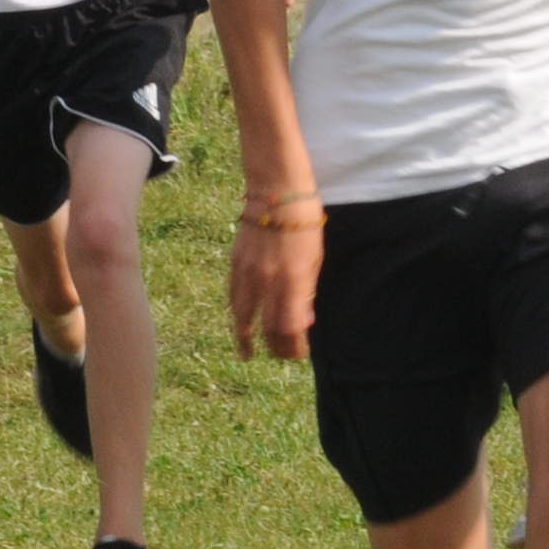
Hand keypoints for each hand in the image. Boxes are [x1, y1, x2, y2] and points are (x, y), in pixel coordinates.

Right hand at [231, 212, 321, 362]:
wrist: (276, 192)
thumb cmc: (305, 223)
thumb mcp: (315, 258)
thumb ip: (307, 292)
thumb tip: (304, 320)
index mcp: (293, 281)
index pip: (290, 328)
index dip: (293, 346)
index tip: (299, 353)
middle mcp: (268, 281)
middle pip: (267, 328)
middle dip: (273, 347)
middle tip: (278, 356)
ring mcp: (248, 273)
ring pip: (243, 316)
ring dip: (245, 337)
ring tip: (247, 352)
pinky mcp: (235, 263)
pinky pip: (233, 297)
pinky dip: (237, 313)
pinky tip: (240, 321)